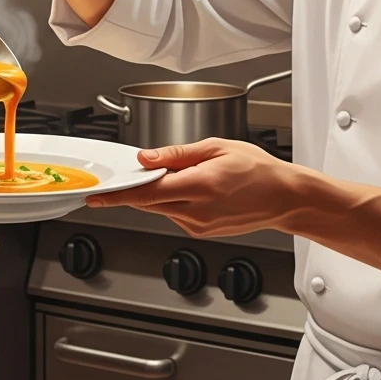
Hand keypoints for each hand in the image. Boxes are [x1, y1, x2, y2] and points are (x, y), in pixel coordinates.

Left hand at [85, 139, 297, 237]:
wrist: (283, 197)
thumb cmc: (258, 169)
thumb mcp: (216, 147)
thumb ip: (176, 153)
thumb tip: (147, 157)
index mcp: (199, 186)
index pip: (146, 192)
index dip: (118, 194)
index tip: (97, 195)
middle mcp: (197, 211)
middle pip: (149, 201)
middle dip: (137, 187)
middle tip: (136, 172)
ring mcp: (198, 226)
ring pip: (161, 208)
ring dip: (160, 192)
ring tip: (188, 174)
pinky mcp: (201, 232)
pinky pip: (175, 214)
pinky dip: (174, 200)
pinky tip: (194, 188)